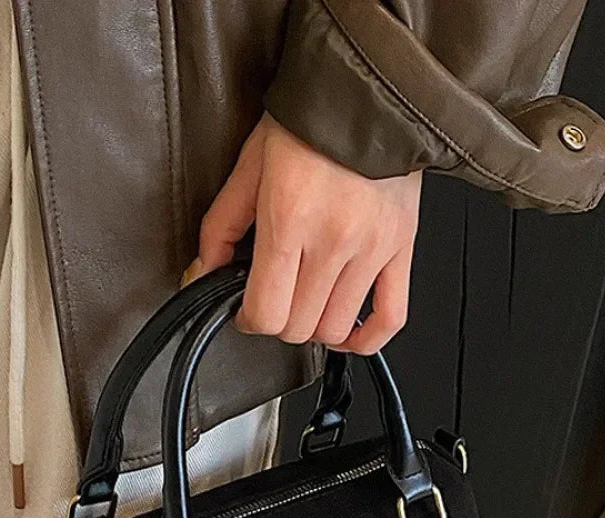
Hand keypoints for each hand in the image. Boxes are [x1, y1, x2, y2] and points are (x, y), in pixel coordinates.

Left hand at [187, 114, 421, 354]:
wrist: (367, 91)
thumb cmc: (308, 124)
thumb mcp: (249, 168)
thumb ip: (220, 227)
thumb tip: (202, 273)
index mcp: (290, 220)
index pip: (266, 311)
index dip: (249, 321)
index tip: (246, 311)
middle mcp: (334, 240)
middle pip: (299, 326)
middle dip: (279, 322)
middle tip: (275, 301)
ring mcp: (371, 249)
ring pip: (336, 328)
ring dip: (315, 327)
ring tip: (307, 305)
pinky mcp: (401, 248)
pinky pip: (390, 316)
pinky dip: (367, 338)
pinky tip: (349, 335)